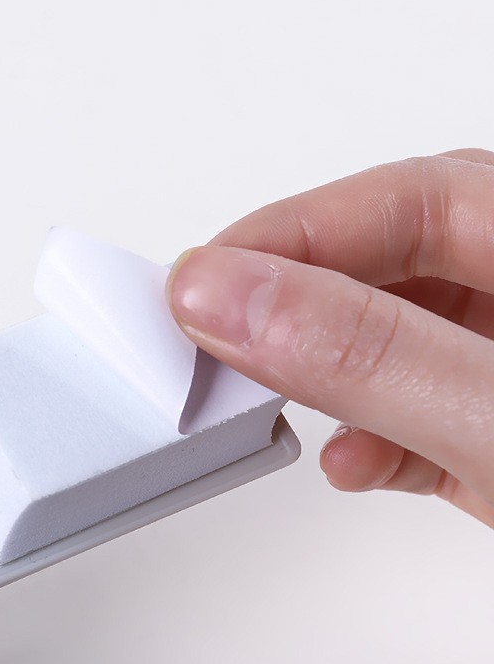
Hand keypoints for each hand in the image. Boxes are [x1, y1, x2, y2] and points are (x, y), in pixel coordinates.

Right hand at [167, 149, 493, 525]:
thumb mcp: (490, 418)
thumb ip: (367, 355)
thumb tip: (231, 298)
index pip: (409, 202)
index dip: (291, 235)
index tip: (199, 286)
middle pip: (392, 263)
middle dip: (295, 302)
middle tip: (211, 330)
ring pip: (394, 343)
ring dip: (322, 378)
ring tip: (262, 400)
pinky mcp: (492, 435)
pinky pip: (417, 415)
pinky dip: (370, 441)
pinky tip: (350, 462)